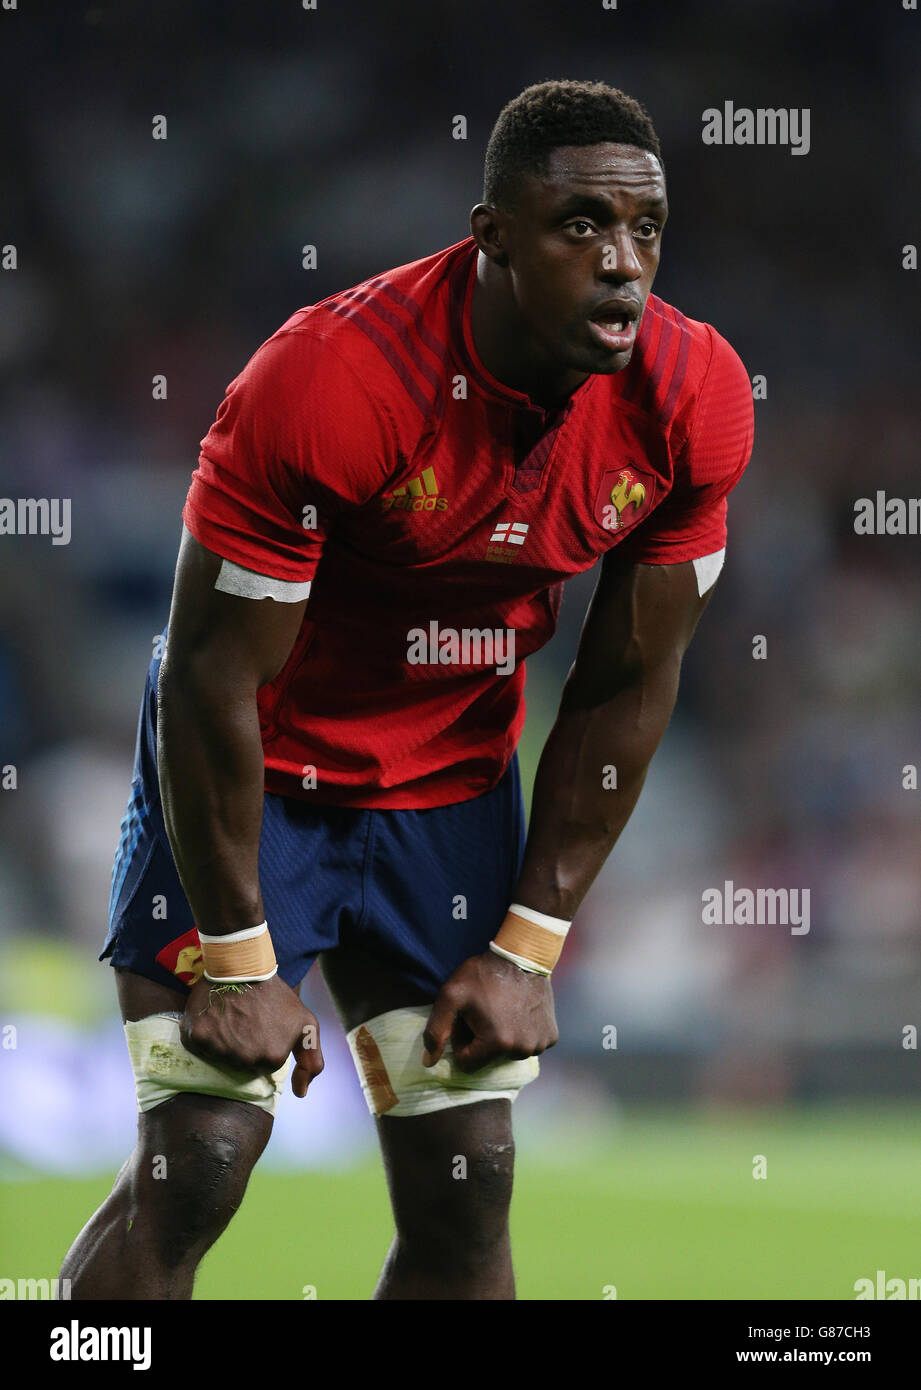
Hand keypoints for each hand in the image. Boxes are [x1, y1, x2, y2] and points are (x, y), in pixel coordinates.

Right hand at [180, 972, 323, 1097]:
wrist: (243, 965)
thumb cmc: (276, 994)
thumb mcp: (305, 1024)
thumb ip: (311, 1060)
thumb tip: (301, 1093)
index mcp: (271, 1059)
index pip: (261, 1067)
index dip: (260, 1046)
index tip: (261, 1027)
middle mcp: (244, 1060)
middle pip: (238, 1065)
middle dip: (241, 1046)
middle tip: (245, 1020)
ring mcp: (219, 1049)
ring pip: (217, 1056)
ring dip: (220, 1040)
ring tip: (229, 1016)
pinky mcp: (196, 1036)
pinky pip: (196, 1045)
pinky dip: (201, 1033)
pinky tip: (212, 1016)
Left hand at [422, 950, 557, 1073]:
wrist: (522, 955)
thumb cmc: (483, 974)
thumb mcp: (451, 995)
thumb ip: (435, 1030)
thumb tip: (429, 1063)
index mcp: (496, 1043)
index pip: (467, 1062)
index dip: (462, 1040)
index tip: (467, 1019)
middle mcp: (521, 1049)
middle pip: (490, 1058)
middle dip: (482, 1040)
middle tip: (484, 1012)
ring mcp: (539, 1044)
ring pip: (510, 1053)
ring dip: (504, 1038)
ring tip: (502, 1010)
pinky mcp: (551, 1036)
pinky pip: (530, 1045)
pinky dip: (523, 1034)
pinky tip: (520, 1012)